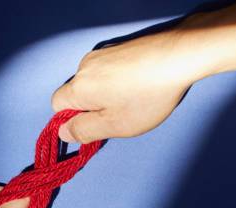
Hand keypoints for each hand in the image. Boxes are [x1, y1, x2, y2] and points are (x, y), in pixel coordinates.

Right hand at [51, 28, 200, 142]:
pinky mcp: (118, 46)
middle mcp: (84, 67)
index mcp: (78, 88)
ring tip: (133, 98)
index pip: (56, 106)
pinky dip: (117, 79)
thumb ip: (84, 131)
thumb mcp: (114, 125)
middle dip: (91, 106)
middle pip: (75, 92)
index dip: (71, 119)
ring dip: (105, 93)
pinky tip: (139, 83)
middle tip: (118, 115)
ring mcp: (101, 54)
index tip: (95, 125)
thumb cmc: (147, 96)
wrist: (179, 56)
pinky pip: (107, 69)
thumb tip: (63, 132)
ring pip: (92, 80)